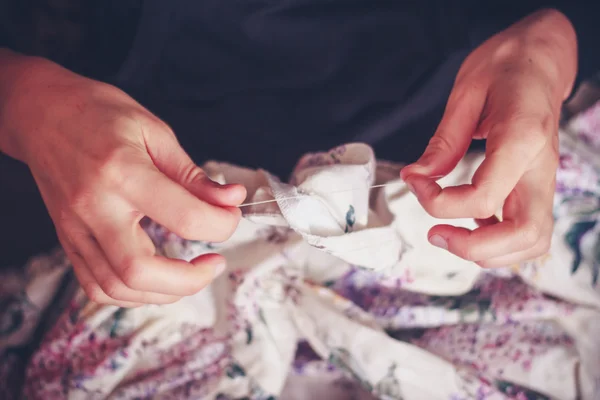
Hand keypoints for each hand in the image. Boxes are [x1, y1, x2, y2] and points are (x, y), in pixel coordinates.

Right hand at [4, 60, 245, 306]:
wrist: (40, 112)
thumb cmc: (99, 114)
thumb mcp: (154, 131)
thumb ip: (193, 174)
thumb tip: (233, 199)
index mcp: (123, 172)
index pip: (184, 217)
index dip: (221, 224)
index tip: (231, 217)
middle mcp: (94, 208)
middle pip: (140, 271)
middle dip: (190, 280)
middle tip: (214, 263)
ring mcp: (75, 229)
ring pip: (117, 288)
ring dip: (164, 293)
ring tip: (191, 274)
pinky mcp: (68, 240)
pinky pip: (97, 286)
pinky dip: (133, 294)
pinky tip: (156, 279)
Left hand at [400, 9, 576, 267]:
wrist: (541, 59)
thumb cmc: (506, 66)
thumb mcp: (467, 91)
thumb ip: (444, 139)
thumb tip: (416, 177)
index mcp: (522, 138)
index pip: (485, 197)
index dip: (440, 203)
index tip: (416, 183)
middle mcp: (540, 167)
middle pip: (524, 234)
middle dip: (473, 247)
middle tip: (435, 234)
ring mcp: (543, 181)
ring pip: (533, 241)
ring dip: (489, 252)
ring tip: (449, 233)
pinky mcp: (537, 187)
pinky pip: (528, 231)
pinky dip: (499, 242)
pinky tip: (471, 224)